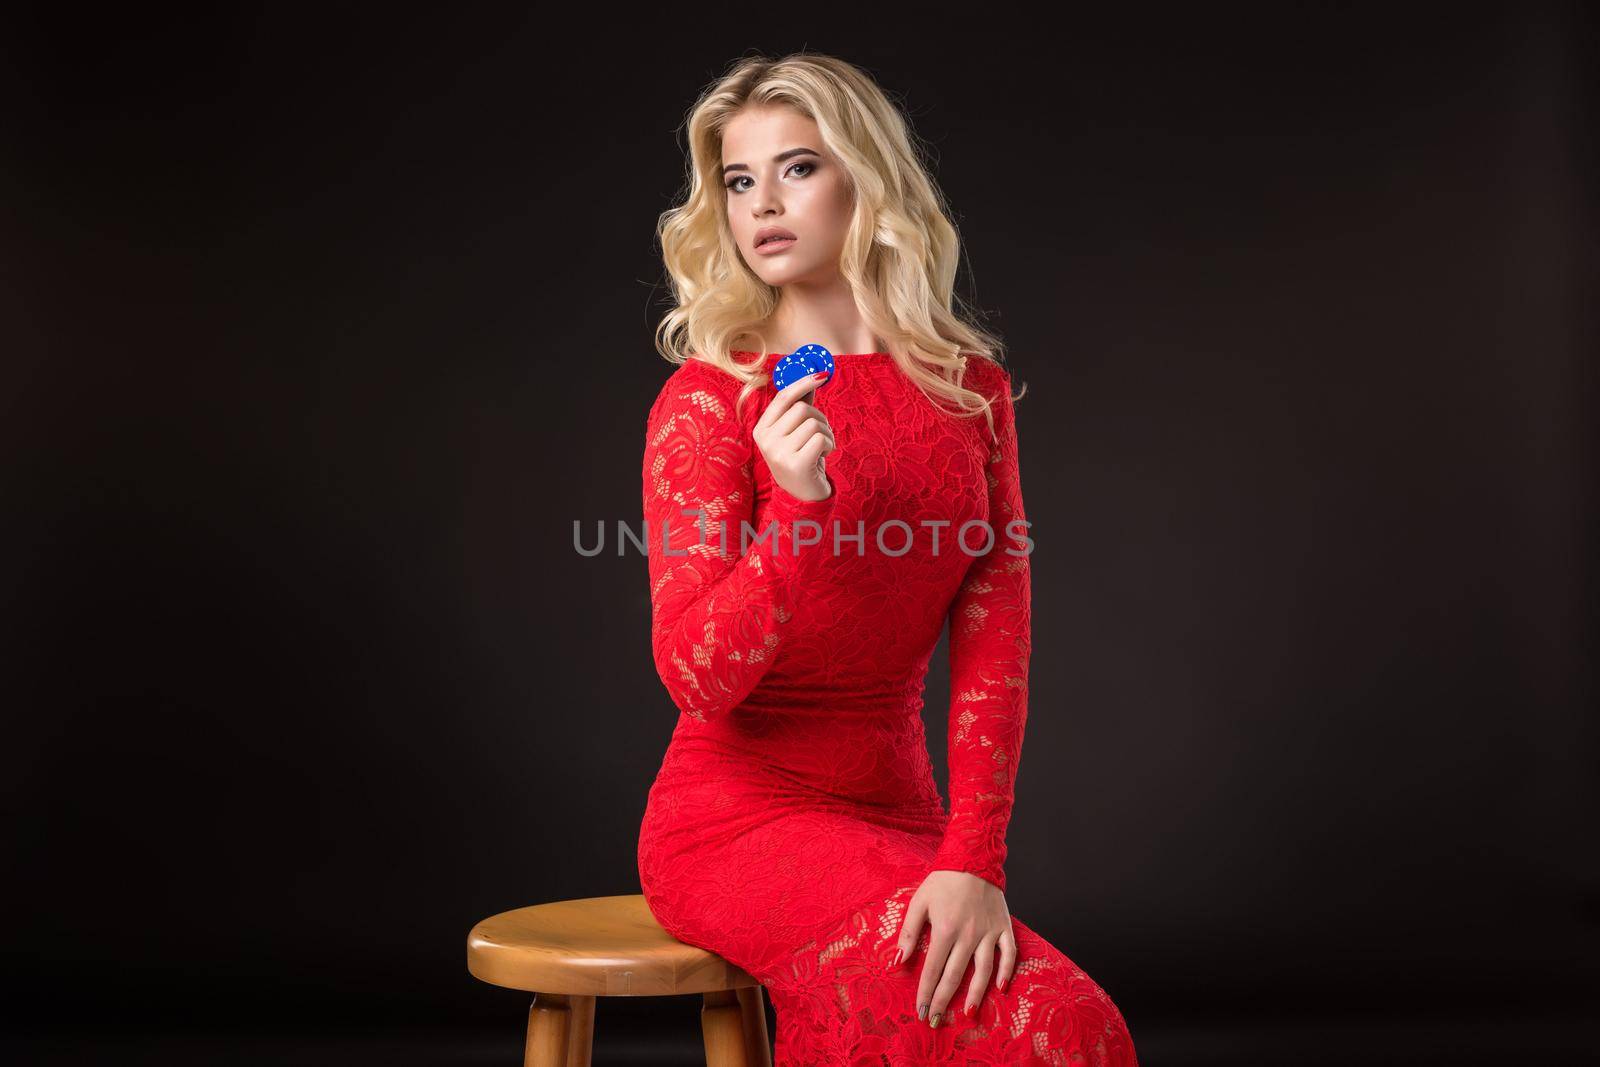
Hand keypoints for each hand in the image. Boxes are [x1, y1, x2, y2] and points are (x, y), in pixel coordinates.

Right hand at [754, 372, 833, 501]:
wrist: (802, 497)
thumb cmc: (801, 458)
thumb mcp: (796, 432)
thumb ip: (800, 406)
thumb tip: (812, 376)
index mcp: (761, 429)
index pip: (783, 397)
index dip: (803, 382)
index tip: (822, 375)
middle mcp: (765, 441)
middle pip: (802, 409)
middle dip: (820, 419)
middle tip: (821, 434)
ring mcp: (778, 453)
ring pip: (814, 423)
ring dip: (827, 434)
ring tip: (821, 448)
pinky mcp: (795, 464)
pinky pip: (821, 438)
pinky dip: (829, 445)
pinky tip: (823, 456)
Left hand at [894, 869, 1016, 1027]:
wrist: (973, 859)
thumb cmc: (942, 881)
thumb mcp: (919, 901)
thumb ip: (909, 931)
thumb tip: (898, 961)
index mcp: (944, 929)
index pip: (932, 969)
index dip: (926, 993)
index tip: (921, 1011)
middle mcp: (968, 934)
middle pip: (954, 975)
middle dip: (944, 1001)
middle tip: (936, 1021)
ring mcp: (989, 932)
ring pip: (983, 970)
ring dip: (976, 994)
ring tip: (969, 1013)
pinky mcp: (1004, 927)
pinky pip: (1009, 953)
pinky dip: (1006, 971)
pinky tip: (1001, 988)